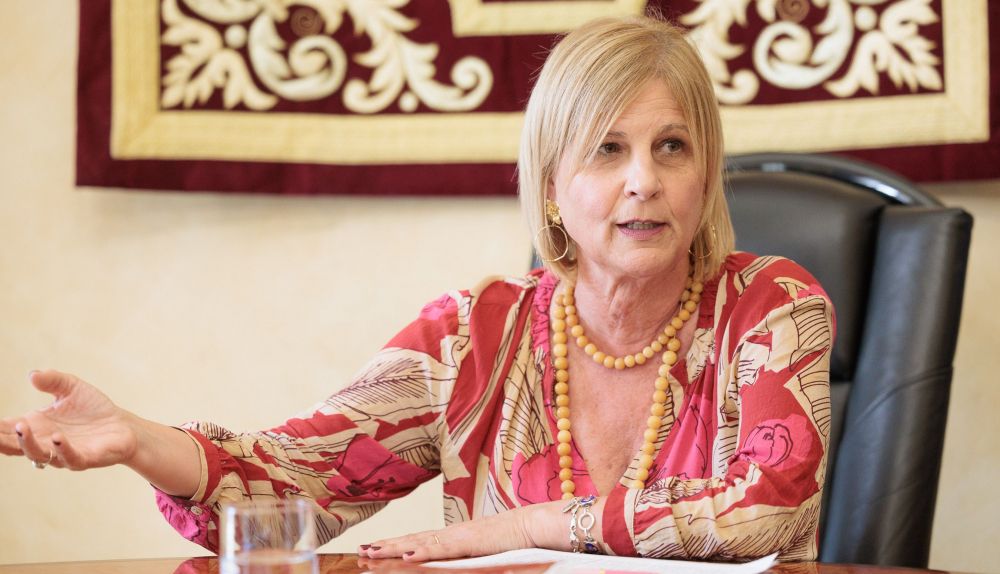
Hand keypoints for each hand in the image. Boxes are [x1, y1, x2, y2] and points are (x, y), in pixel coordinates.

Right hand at [0, 370, 139, 469]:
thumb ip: (52, 380)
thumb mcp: (71, 387)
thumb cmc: (93, 409)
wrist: (124, 427)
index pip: (6, 428)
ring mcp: (62, 453)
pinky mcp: (84, 459)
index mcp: (36, 426)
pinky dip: (61, 449)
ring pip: (37, 453)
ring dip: (26, 442)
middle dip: (1, 438)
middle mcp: (44, 442)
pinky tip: (56, 437)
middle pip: (14, 445)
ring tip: (20, 427)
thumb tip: (32, 375)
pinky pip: (69, 457)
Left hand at [358, 500, 567, 561]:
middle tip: (360, 553)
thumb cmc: (516, 541)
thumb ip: (469, 560)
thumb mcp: (486, 555)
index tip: (374, 550)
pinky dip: (425, 552)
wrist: (536, 525)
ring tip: (372, 554)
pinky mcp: (471, 543)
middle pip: (413, 542)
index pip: (419, 542)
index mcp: (455, 538)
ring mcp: (460, 538)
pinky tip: (407, 556)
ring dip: (396, 550)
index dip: (396, 546)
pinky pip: (443, 550)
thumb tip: (458, 564)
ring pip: (421, 545)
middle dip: (386, 549)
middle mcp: (452, 535)